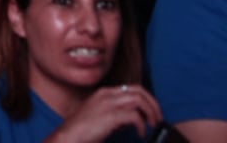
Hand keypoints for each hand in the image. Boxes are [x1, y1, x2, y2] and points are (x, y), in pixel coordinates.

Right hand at [47, 84, 162, 142]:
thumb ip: (116, 114)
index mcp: (104, 93)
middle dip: (153, 104)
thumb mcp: (100, 117)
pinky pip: (134, 115)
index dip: (147, 99)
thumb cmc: (82, 132)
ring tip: (152, 125)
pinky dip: (141, 124)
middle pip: (139, 90)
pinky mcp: (110, 116)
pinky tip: (141, 133)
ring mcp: (108, 103)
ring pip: (139, 100)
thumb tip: (134, 119)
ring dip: (150, 112)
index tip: (153, 112)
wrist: (68, 137)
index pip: (133, 88)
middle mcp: (107, 94)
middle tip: (158, 118)